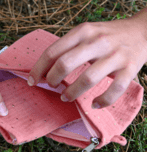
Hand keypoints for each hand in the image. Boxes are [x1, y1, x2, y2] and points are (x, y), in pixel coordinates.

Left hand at [27, 18, 146, 108]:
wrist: (142, 31)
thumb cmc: (108, 36)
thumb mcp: (86, 33)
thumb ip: (68, 48)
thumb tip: (45, 69)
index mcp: (83, 32)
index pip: (52, 52)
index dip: (38, 69)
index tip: (31, 81)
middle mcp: (98, 41)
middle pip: (65, 64)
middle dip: (52, 80)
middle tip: (51, 86)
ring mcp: (115, 55)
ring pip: (87, 79)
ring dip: (72, 93)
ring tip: (65, 98)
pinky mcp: (130, 69)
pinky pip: (114, 90)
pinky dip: (102, 101)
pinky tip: (94, 104)